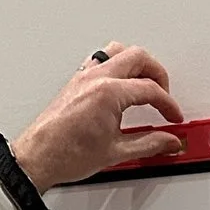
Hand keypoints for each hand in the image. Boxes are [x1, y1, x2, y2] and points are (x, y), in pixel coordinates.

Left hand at [9, 44, 185, 186]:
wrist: (37, 158)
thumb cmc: (65, 154)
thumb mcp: (116, 152)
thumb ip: (149, 144)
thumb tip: (168, 141)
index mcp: (108, 93)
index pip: (150, 90)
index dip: (168, 104)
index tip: (172, 117)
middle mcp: (96, 78)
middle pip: (138, 58)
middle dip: (158, 75)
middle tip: (164, 96)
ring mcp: (84, 76)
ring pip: (118, 51)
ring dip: (136, 63)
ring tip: (146, 83)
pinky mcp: (76, 81)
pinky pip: (101, 59)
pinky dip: (116, 65)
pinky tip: (121, 82)